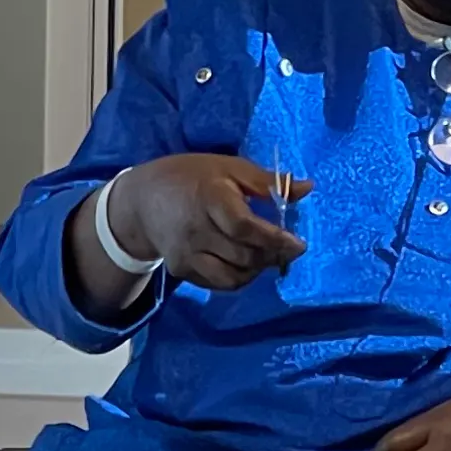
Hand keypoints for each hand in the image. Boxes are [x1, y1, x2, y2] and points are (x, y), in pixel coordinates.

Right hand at [111, 154, 312, 289]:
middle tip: (289, 249)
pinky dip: (240, 277)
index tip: (298, 244)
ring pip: (233, 276)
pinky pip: (219, 283)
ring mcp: (186, 254)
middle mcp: (196, 230)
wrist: (142, 200)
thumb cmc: (191, 177)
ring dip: (258, 270)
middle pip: (243, 255)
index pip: (244, 227)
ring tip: (268, 255)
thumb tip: (308, 188)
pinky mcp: (181, 269)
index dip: (274, 239)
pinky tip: (247, 263)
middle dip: (273, 256)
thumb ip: (267, 182)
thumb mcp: (228, 168)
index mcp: (209, 198)